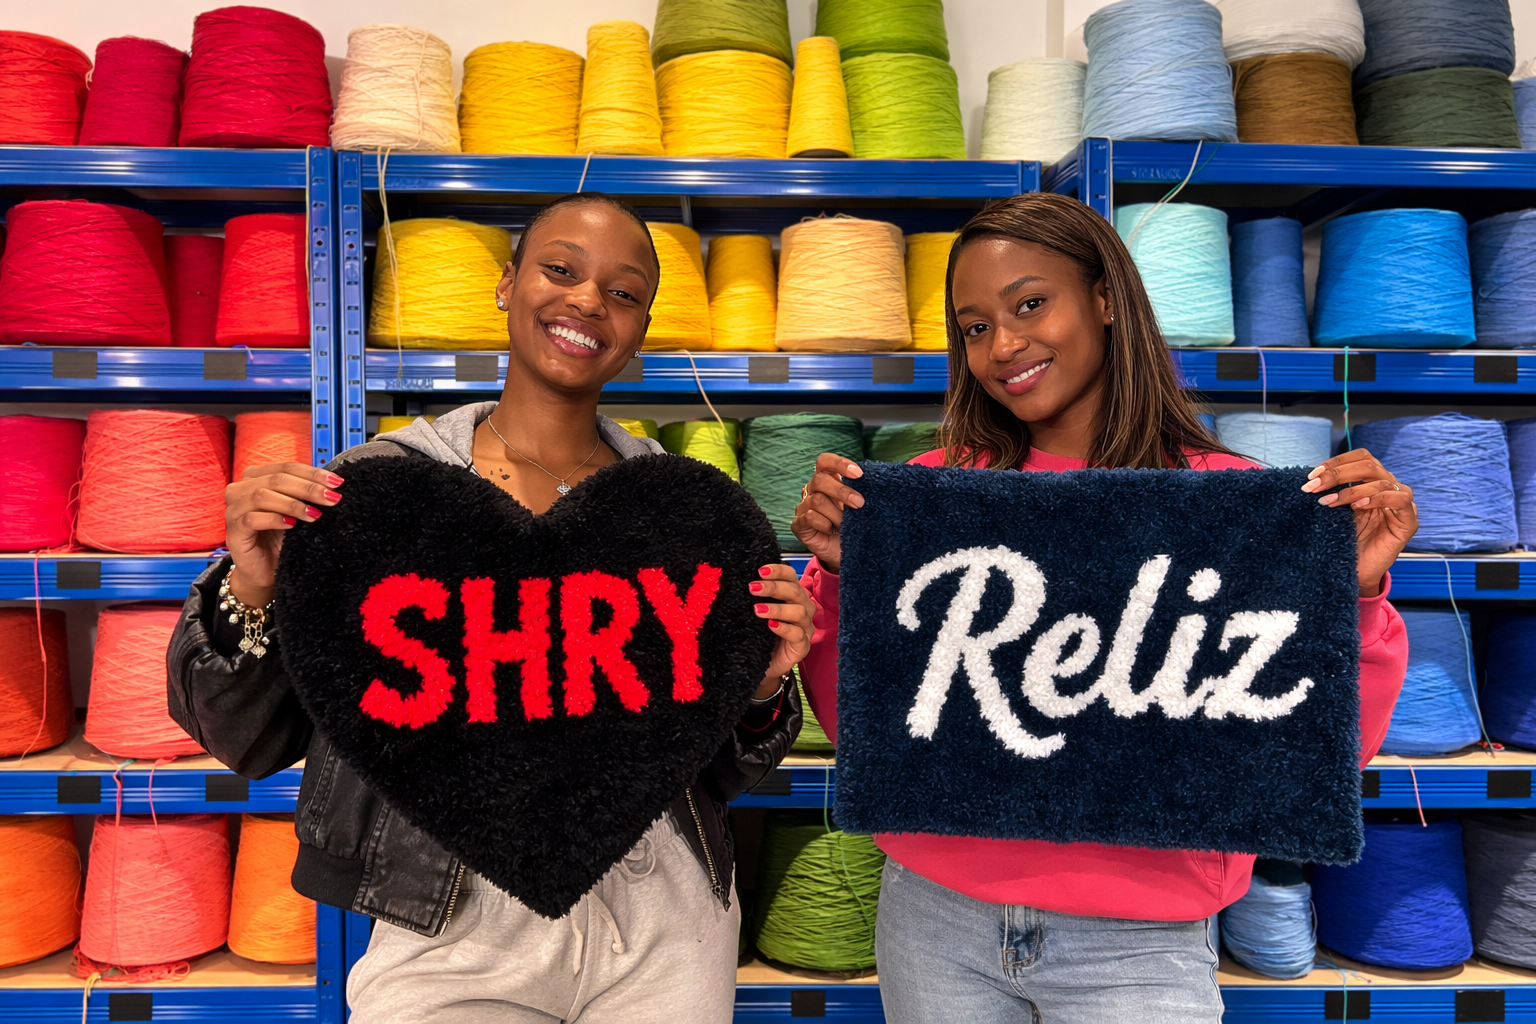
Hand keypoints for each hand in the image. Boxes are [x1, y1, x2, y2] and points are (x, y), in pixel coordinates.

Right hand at [225, 462, 343, 604]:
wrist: (265, 570)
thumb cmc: (280, 538)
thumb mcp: (296, 511)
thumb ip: (305, 494)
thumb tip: (333, 483)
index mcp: (255, 478)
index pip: (286, 467)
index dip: (312, 473)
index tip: (336, 482)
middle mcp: (240, 490)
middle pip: (276, 479)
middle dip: (308, 488)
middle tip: (331, 498)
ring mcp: (233, 510)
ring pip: (262, 496)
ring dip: (293, 504)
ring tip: (315, 514)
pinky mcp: (233, 532)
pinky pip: (252, 519)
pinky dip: (274, 519)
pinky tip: (292, 525)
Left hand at [751, 563, 816, 695]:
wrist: (756, 664)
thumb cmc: (758, 634)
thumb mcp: (755, 612)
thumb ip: (756, 596)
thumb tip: (743, 577)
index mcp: (792, 596)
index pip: (791, 576)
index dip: (778, 571)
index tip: (760, 571)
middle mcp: (802, 609)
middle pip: (796, 592)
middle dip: (774, 587)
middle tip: (753, 588)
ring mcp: (805, 628)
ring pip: (799, 612)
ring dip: (778, 608)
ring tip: (757, 609)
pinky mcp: (802, 647)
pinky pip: (798, 635)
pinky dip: (784, 628)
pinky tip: (770, 626)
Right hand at [789, 454, 864, 574]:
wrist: (845, 553)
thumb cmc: (853, 526)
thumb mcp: (859, 506)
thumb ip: (861, 490)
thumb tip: (875, 479)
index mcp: (827, 480)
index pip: (825, 462)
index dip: (839, 463)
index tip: (858, 474)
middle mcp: (813, 490)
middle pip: (820, 479)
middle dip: (842, 491)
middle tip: (860, 503)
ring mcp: (803, 507)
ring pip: (817, 500)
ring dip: (836, 514)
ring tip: (845, 524)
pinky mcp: (798, 524)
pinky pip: (809, 517)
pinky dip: (824, 523)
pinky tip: (831, 530)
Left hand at [1301, 449, 1417, 597]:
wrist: (1356, 571)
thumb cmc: (1345, 539)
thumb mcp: (1336, 510)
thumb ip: (1332, 490)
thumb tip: (1312, 475)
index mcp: (1373, 481)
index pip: (1361, 457)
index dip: (1337, 461)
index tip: (1312, 474)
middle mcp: (1389, 487)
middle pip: (1368, 466)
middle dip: (1337, 474)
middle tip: (1313, 486)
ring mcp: (1401, 503)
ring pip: (1380, 481)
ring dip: (1349, 490)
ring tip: (1326, 502)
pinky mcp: (1409, 520)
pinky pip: (1399, 499)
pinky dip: (1376, 498)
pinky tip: (1357, 506)